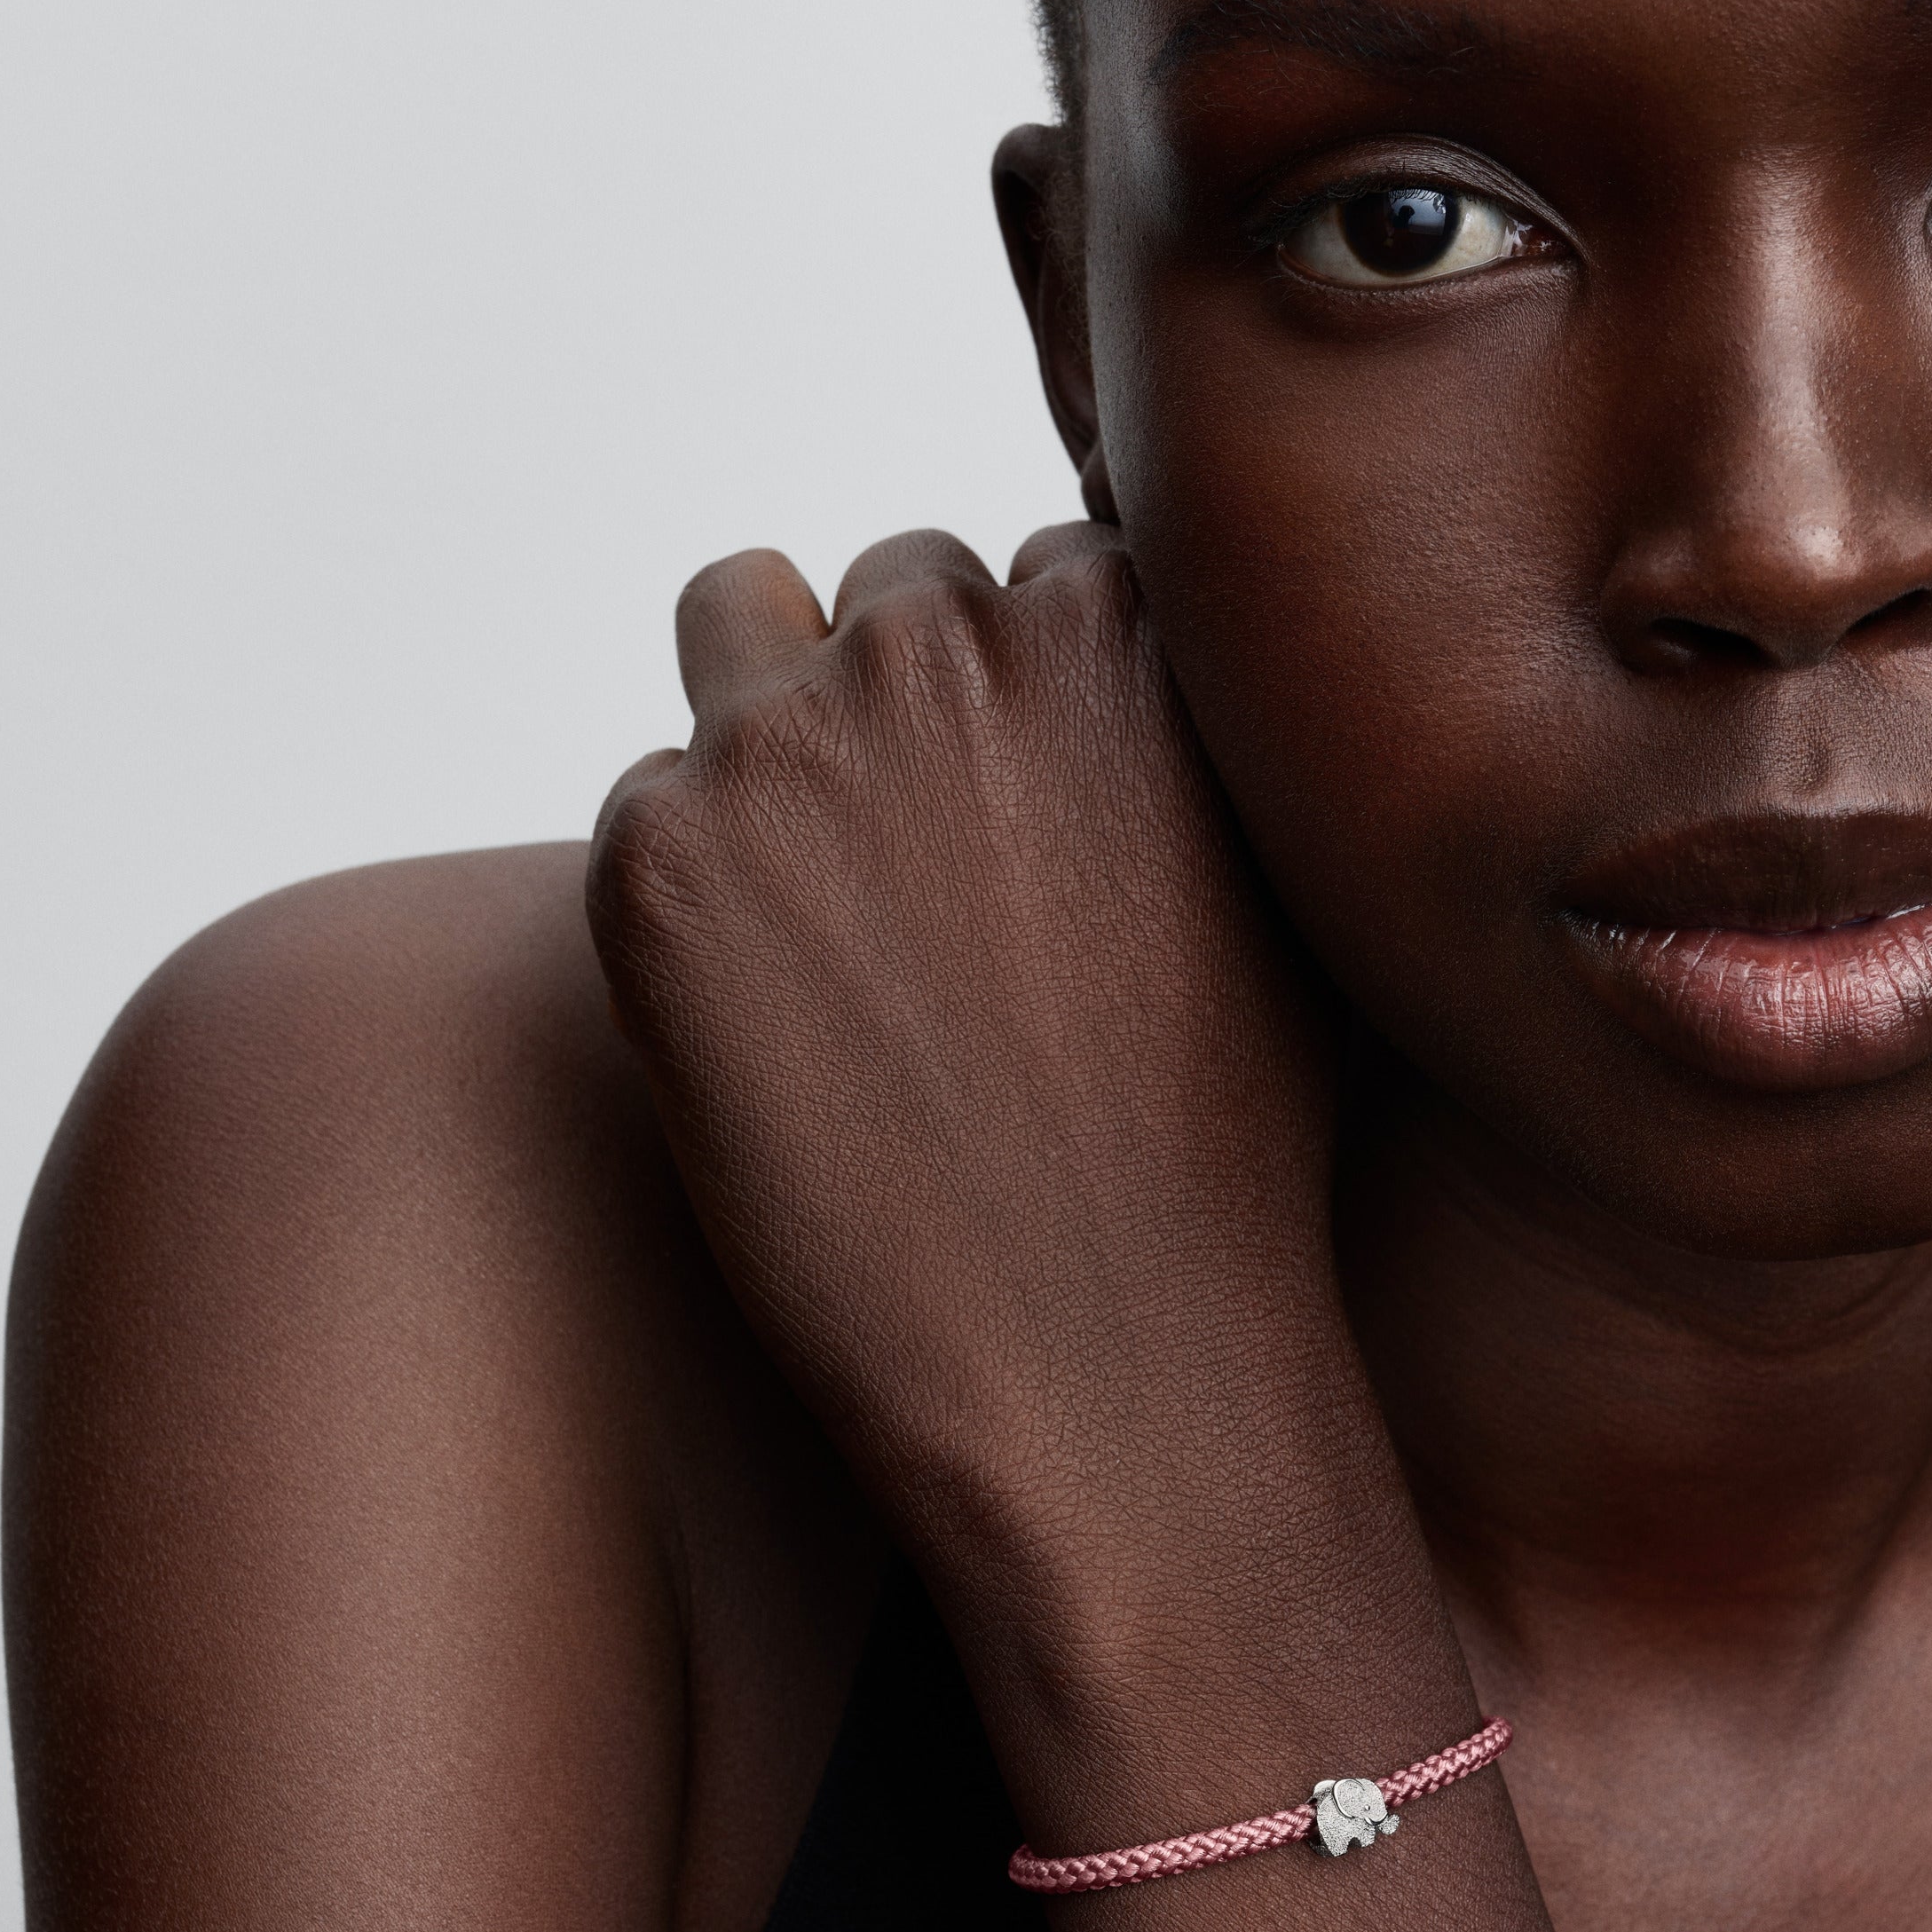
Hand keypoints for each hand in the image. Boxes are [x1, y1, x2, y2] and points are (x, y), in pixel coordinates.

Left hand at [588, 527, 1369, 1698]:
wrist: (1105, 1358)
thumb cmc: (1226, 1160)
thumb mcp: (1280, 888)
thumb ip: (1189, 744)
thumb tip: (1130, 688)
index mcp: (1125, 627)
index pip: (1050, 573)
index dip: (1045, 706)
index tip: (1048, 822)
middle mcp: (952, 642)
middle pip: (897, 588)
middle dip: (909, 702)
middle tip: (936, 884)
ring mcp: (790, 739)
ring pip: (737, 621)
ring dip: (772, 728)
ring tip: (827, 908)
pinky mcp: (660, 853)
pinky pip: (652, 804)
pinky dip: (694, 890)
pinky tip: (775, 1025)